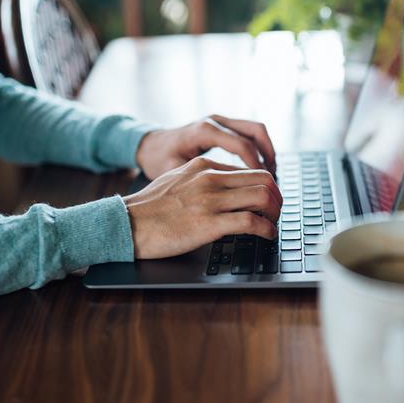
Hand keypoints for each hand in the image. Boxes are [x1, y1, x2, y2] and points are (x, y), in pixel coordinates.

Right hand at [124, 157, 281, 258]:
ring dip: (275, 212)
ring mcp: (210, 200)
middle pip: (263, 179)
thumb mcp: (177, 180)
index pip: (249, 170)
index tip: (268, 201)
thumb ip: (201, 179)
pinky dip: (267, 229)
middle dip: (277, 197)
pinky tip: (267, 236)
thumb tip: (224, 188)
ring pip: (263, 196)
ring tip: (273, 224)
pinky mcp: (209, 223)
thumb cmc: (149, 208)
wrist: (126, 224)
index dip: (266, 187)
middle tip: (277, 212)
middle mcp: (210, 178)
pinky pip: (251, 222)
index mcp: (204, 166)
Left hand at [135, 114, 276, 179]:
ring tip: (270, 176)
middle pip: (255, 132)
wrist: (147, 146)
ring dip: (267, 151)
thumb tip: (222, 200)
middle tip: (273, 182)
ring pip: (255, 129)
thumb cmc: (158, 161)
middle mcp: (214, 121)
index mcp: (203, 131)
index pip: (242, 145)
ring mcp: (219, 120)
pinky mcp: (221, 125)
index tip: (263, 188)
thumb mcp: (175, 173)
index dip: (256, 167)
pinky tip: (258, 170)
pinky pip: (248, 133)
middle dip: (269, 156)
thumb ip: (199, 183)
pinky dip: (258, 148)